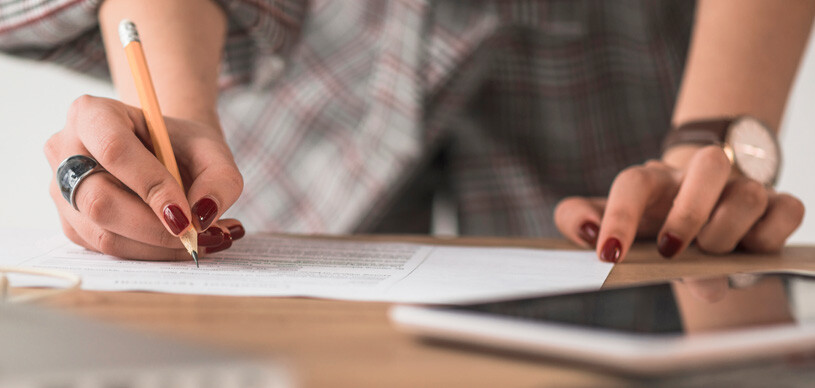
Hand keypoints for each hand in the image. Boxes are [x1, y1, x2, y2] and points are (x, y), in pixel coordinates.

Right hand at [44, 95, 244, 259]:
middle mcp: (65, 150)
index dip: (151, 186)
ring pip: (103, 234)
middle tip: (201, 236)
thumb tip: (204, 215)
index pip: (114, 150)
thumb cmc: (183, 146)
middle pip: (99, 200)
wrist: (166, 155)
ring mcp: (62, 191)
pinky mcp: (73, 224)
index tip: (187, 214)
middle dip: (154, 228)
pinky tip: (182, 243)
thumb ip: (220, 178)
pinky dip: (152, 253)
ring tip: (204, 240)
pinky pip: (109, 250)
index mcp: (92, 114)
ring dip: (158, 247)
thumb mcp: (212, 149)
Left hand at [554, 145, 803, 262]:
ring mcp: (741, 188)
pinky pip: (787, 210)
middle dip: (690, 213)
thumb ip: (578, 218)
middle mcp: (699, 177)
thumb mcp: (608, 222)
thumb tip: (587, 231)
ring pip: (748, 194)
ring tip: (710, 255)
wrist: (699, 219)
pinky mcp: (777, 205)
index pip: (633, 184)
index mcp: (654, 180)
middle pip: (710, 164)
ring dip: (727, 233)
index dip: (618, 217)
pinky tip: (748, 252)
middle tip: (671, 251)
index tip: (608, 255)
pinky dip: (768, 237)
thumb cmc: (649, 222)